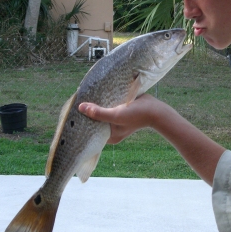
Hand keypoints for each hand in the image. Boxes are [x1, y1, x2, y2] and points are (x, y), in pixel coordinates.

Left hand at [79, 93, 225, 184]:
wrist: (157, 110)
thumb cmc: (137, 115)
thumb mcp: (116, 115)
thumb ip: (99, 113)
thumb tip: (81, 108)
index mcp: (110, 136)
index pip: (91, 131)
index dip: (83, 123)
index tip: (74, 115)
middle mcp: (112, 130)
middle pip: (96, 121)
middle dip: (88, 113)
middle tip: (78, 103)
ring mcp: (117, 121)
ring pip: (102, 113)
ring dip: (97, 106)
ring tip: (86, 98)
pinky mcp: (121, 111)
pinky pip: (109, 107)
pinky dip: (104, 102)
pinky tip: (98, 95)